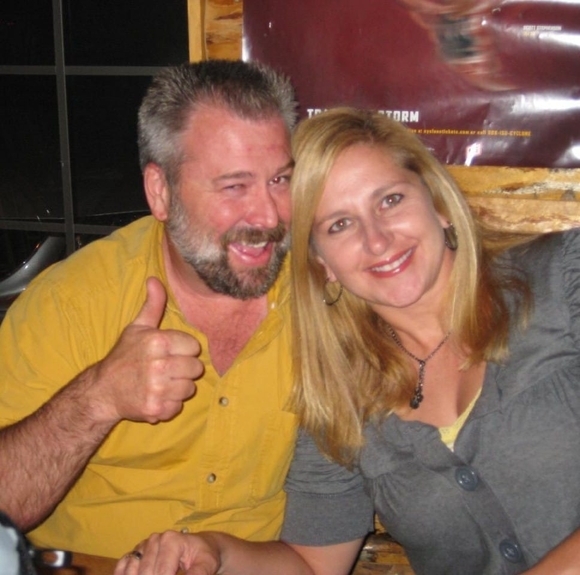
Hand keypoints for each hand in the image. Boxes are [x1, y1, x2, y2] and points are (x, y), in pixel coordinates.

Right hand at [89, 277, 202, 424]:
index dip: (184, 350)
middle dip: (184, 369)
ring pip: (189, 389)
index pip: (194, 347)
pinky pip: (178, 406)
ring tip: (162, 383)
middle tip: (167, 369)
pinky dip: (170, 405)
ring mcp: (157, 389)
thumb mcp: (137, 328)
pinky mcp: (156, 409)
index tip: (171, 353)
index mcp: (158, 342)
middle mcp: (159, 365)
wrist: (102, 390)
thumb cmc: (123, 356)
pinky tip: (157, 396)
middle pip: (196, 368)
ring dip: (178, 388)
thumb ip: (153, 305)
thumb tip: (155, 279)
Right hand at [114, 531, 220, 574]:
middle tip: (171, 574)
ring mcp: (143, 545)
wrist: (199, 547)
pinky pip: (122, 566)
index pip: (161, 573)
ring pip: (131, 570)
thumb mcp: (206, 565)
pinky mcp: (136, 553)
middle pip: (145, 573)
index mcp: (171, 540)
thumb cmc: (204, 555)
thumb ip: (196, 574)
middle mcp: (154, 540)